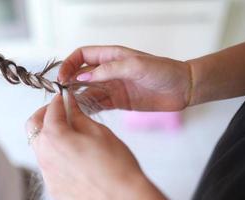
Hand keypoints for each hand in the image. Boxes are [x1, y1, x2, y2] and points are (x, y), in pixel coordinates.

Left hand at [26, 95, 165, 199]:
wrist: (122, 198)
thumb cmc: (115, 166)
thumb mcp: (98, 131)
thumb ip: (78, 116)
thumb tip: (69, 105)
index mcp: (54, 137)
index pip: (50, 110)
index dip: (58, 100)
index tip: (64, 98)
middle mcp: (45, 156)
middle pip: (33, 127)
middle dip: (44, 115)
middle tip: (59, 111)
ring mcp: (47, 174)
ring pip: (39, 147)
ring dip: (48, 135)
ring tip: (69, 134)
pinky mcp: (54, 188)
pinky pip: (48, 165)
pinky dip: (55, 154)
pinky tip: (73, 156)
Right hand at [59, 46, 191, 110]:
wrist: (182, 88)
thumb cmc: (163, 71)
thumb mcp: (135, 66)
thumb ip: (108, 70)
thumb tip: (83, 77)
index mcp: (111, 56)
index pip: (82, 55)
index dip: (69, 64)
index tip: (62, 77)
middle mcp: (108, 71)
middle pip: (81, 74)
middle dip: (69, 82)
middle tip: (61, 95)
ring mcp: (112, 86)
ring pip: (87, 90)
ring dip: (77, 97)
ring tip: (69, 106)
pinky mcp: (118, 101)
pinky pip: (98, 104)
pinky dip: (89, 107)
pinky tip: (82, 113)